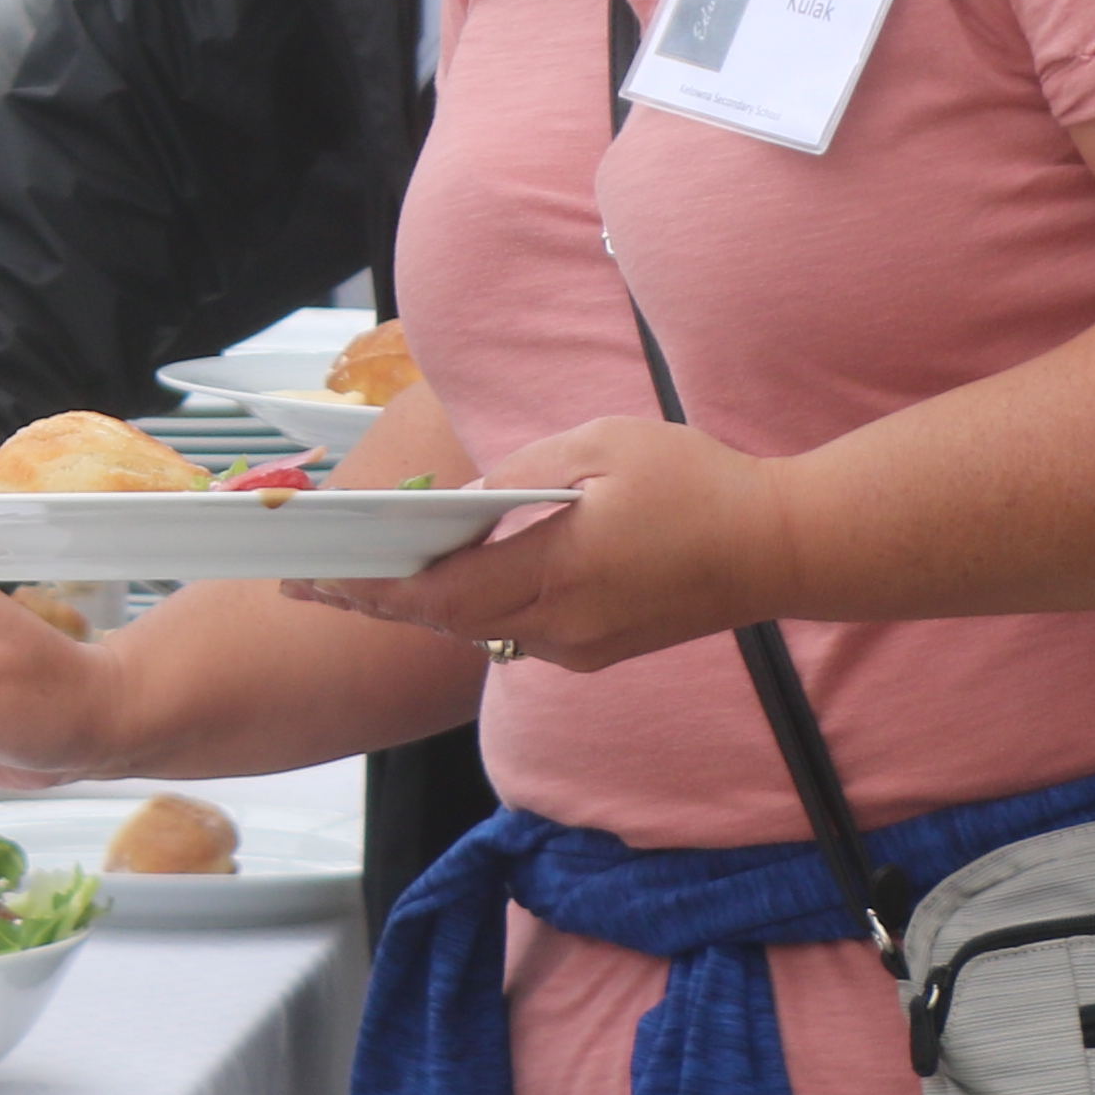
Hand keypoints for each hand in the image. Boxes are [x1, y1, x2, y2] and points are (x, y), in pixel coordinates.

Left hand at [294, 416, 793, 675]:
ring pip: (479, 630)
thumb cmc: (699, 484)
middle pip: (445, 621)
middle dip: (375, 600)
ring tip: (358, 580)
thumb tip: (454, 501)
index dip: (370, 589)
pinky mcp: (600, 649)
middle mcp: (565, 623)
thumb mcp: (600, 446)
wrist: (785, 547)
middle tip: (310, 583)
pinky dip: (472, 609)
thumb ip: (518, 474)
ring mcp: (583, 645)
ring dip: (421, 607)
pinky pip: (518, 631)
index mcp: (561, 572)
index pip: (440, 594)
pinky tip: (442, 583)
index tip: (315, 578)